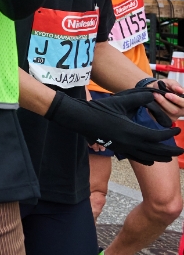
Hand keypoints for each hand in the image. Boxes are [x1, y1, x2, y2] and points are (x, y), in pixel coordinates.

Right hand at [45, 90, 180, 165]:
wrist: (81, 119)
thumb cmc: (100, 108)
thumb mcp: (121, 101)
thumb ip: (139, 98)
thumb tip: (154, 94)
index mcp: (133, 131)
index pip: (158, 137)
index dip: (170, 134)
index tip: (177, 130)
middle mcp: (130, 143)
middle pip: (157, 151)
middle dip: (171, 151)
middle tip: (181, 150)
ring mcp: (124, 148)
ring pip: (148, 158)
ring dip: (161, 157)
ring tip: (170, 155)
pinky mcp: (118, 150)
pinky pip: (137, 158)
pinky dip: (148, 160)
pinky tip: (152, 159)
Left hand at [148, 78, 183, 120]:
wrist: (156, 90)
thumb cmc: (165, 87)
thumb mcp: (170, 83)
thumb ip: (175, 85)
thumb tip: (180, 90)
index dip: (177, 100)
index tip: (167, 94)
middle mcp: (181, 111)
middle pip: (175, 111)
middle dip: (164, 102)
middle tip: (156, 94)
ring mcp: (174, 116)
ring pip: (166, 114)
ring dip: (158, 105)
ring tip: (153, 96)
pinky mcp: (165, 119)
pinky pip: (158, 117)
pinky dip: (153, 110)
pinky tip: (151, 103)